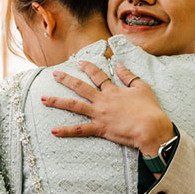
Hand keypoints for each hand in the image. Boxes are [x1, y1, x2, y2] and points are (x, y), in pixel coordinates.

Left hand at [42, 61, 172, 156]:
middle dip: (66, 80)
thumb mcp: (142, 87)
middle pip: (80, 87)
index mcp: (113, 90)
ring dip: (57, 102)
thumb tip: (119, 65)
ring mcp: (99, 114)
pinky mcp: (99, 128)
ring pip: (74, 106)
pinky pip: (80, 130)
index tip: (80, 62)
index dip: (89, 67)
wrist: (150, 128)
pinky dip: (66, 131)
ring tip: (43, 99)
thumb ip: (129, 76)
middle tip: (54, 74)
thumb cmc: (149, 109)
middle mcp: (102, 100)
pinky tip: (53, 131)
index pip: (98, 76)